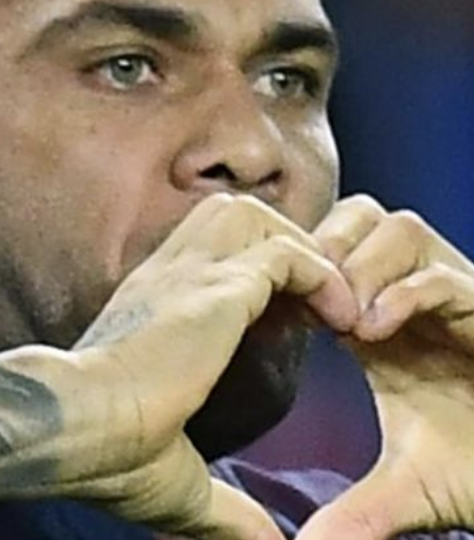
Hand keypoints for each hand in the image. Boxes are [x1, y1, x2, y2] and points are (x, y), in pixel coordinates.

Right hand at [62, 194, 356, 538]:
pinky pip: (285, 254)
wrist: (72, 425)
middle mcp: (168, 276)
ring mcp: (188, 275)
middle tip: (308, 298)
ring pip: (255, 216)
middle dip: (278, 240)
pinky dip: (318, 274)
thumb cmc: (106, 453)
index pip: (211, 251)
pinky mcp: (215, 291)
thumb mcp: (176, 476)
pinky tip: (335, 318)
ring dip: (297, 247)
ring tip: (322, 302)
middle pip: (231, 212)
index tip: (291, 320)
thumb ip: (225, 504)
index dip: (258, 273)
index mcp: (153, 305)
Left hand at [299, 195, 473, 538]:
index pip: (324, 250)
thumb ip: (360, 509)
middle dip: (326, 245)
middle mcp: (410, 293)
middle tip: (307, 302)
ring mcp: (453, 291)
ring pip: (395, 225)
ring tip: (345, 322)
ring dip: (362, 264)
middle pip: (355, 217)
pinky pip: (444, 273)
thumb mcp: (412, 486)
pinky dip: (406, 292)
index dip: (295, 266)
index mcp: (377, 318)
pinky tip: (376, 332)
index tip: (271, 306)